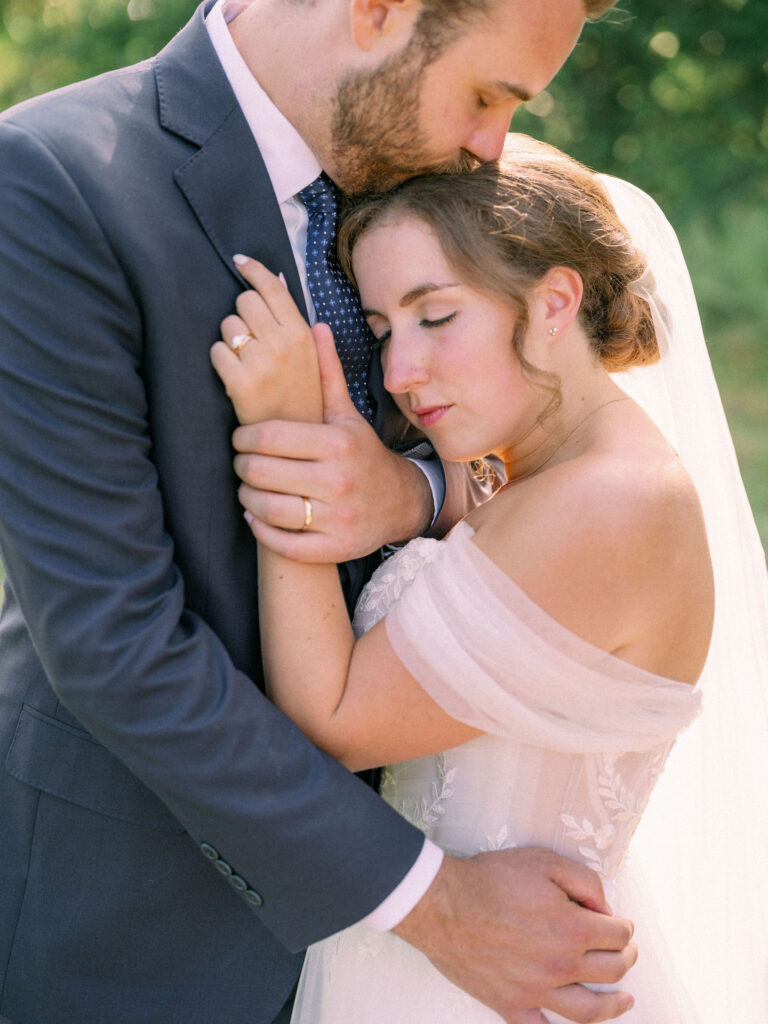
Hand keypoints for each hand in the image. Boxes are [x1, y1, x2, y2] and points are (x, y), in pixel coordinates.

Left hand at [210, 257, 322, 424]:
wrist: (300, 442)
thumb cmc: (303, 397)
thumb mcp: (312, 358)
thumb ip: (296, 321)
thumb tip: (275, 280)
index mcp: (303, 335)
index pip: (273, 288)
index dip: (253, 269)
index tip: (240, 261)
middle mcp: (284, 344)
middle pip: (245, 301)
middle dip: (242, 315)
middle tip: (250, 339)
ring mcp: (262, 364)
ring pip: (228, 326)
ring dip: (230, 339)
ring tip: (245, 362)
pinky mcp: (240, 384)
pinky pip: (216, 352)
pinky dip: (220, 361)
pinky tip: (234, 376)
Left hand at [233, 323, 433, 560]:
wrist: (400, 502)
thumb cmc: (363, 453)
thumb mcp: (347, 415)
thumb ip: (326, 374)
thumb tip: (316, 326)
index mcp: (338, 443)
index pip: (269, 436)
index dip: (243, 437)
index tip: (239, 438)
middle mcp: (339, 480)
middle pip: (262, 472)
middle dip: (241, 466)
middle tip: (239, 463)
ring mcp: (338, 517)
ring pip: (268, 508)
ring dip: (247, 497)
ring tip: (246, 487)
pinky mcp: (334, 548)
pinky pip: (283, 542)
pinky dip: (261, 529)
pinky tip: (256, 515)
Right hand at [394, 848, 636, 1023]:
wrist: (442, 903)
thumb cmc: (491, 878)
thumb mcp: (544, 861)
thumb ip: (585, 882)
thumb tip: (606, 909)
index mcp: (572, 928)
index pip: (618, 934)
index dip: (624, 926)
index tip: (621, 923)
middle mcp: (560, 965)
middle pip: (612, 970)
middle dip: (625, 957)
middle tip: (625, 950)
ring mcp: (537, 991)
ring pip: (590, 1010)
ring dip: (614, 1005)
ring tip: (625, 1000)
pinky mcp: (511, 1005)